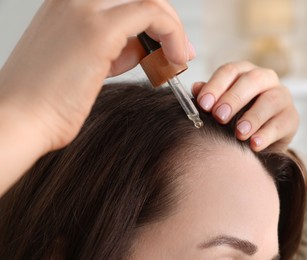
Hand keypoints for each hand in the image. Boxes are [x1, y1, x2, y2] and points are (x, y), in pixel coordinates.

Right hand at [0, 0, 194, 150]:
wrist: (20, 120)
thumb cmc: (49, 100)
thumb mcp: (86, 63)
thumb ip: (113, 49)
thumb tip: (142, 48)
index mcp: (69, 4)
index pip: (125, 1)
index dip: (153, 20)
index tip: (168, 46)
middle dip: (167, 22)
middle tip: (181, 52)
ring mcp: (84, 9)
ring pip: (150, 0)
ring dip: (172, 28)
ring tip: (179, 59)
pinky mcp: (97, 30)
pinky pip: (152, 14)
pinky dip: (172, 34)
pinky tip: (175, 59)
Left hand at [192, 61, 298, 151]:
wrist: (260, 139)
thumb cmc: (235, 117)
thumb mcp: (220, 107)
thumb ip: (209, 98)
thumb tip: (195, 88)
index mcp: (243, 72)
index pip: (229, 71)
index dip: (215, 86)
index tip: (203, 104)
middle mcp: (265, 79)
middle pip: (251, 80)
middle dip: (234, 98)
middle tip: (219, 116)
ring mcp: (281, 96)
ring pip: (270, 100)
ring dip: (253, 117)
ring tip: (239, 133)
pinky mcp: (291, 117)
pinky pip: (281, 123)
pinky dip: (267, 135)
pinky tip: (254, 145)